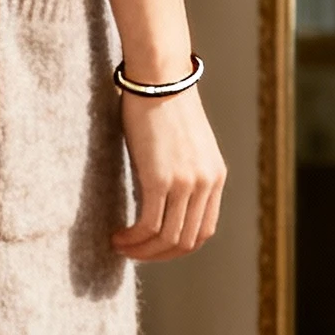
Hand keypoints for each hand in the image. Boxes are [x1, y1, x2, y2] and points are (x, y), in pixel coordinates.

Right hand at [112, 86, 225, 261]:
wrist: (159, 78)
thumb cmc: (163, 104)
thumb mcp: (185, 144)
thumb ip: (183, 172)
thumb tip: (162, 195)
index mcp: (215, 177)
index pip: (204, 230)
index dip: (178, 246)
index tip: (154, 246)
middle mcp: (206, 183)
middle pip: (187, 240)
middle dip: (158, 255)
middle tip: (133, 253)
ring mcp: (186, 183)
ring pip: (168, 237)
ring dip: (142, 250)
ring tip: (121, 246)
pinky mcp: (161, 179)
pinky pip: (149, 224)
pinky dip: (133, 238)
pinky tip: (118, 236)